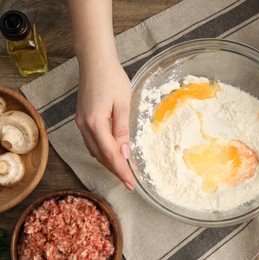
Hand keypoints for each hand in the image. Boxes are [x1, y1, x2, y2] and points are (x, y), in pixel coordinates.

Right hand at [75, 58, 134, 189]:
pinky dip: (102, 151)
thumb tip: (124, 154)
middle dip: (115, 170)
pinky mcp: (82, 118)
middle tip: (129, 181)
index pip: (110, 155)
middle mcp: (84, 126)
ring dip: (108, 162)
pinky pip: (91, 142)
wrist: (95, 61)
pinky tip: (111, 153)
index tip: (131, 184)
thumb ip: (122, 130)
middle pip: (100, 156)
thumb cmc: (112, 78)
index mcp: (95, 123)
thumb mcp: (122, 104)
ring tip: (122, 170)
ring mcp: (80, 122)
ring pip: (94, 151)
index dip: (121, 171)